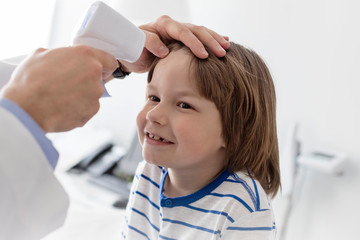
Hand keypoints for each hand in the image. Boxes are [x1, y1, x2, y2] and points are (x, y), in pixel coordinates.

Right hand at [0, 46, 117, 132]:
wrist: (26, 107)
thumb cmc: (30, 81)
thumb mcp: (40, 55)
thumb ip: (59, 55)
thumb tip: (60, 59)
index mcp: (85, 55)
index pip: (109, 60)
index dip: (104, 66)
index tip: (101, 70)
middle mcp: (94, 73)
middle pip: (99, 79)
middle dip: (86, 81)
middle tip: (69, 85)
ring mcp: (95, 93)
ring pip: (92, 94)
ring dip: (81, 96)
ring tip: (61, 98)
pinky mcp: (92, 111)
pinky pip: (87, 109)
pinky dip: (78, 109)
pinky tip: (62, 108)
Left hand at [121, 15, 229, 72]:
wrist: (132, 53)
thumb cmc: (133, 50)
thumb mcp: (136, 47)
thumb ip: (149, 44)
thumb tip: (164, 50)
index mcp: (163, 25)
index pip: (183, 32)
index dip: (194, 43)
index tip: (204, 55)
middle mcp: (173, 25)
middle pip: (196, 30)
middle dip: (210, 41)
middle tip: (222, 52)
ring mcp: (179, 31)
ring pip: (201, 32)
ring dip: (214, 40)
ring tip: (227, 48)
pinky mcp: (182, 39)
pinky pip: (199, 37)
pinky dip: (212, 39)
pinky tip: (224, 41)